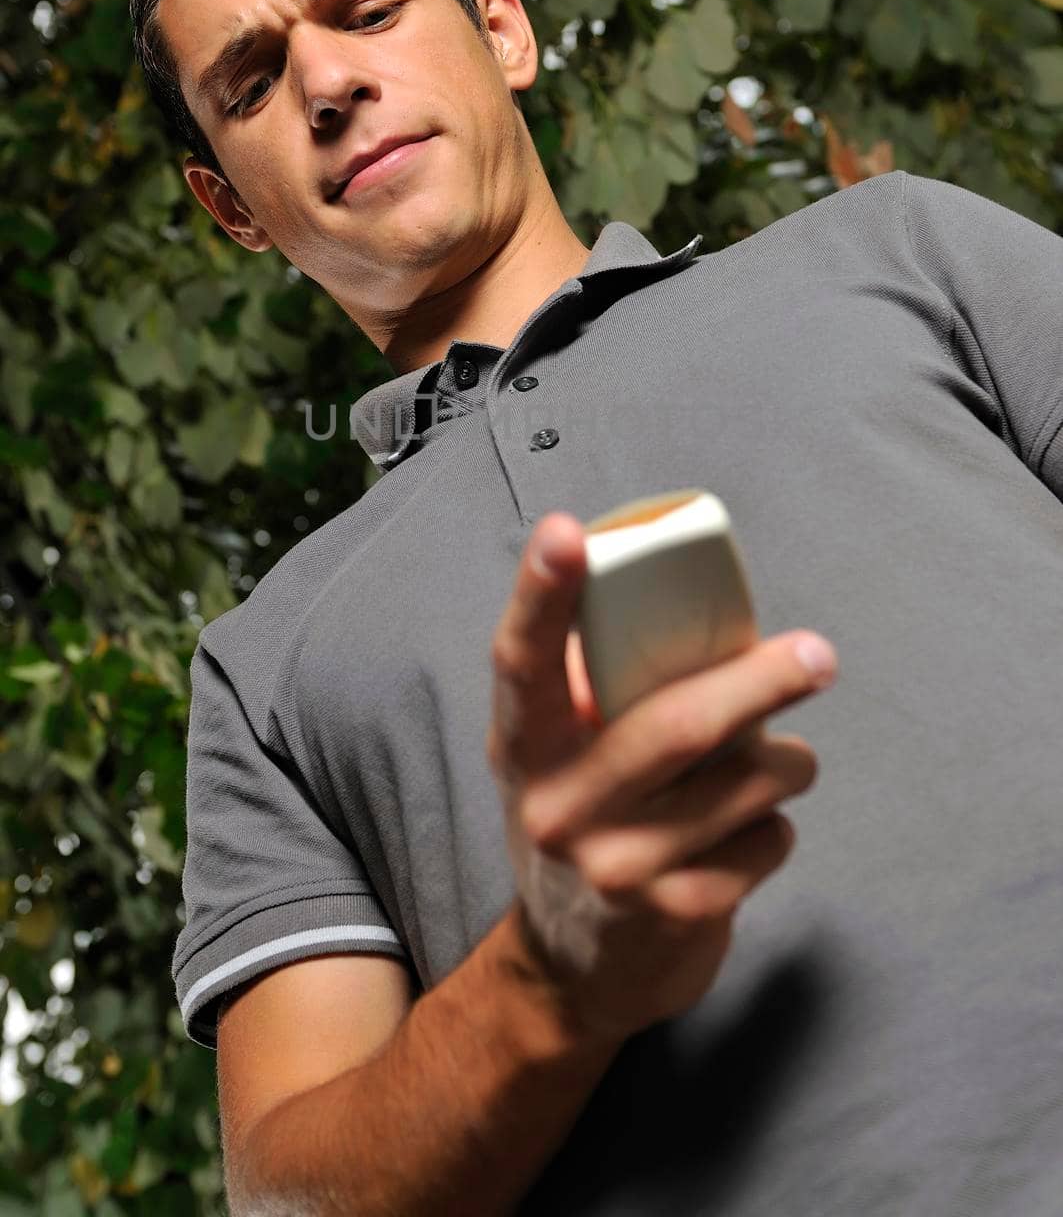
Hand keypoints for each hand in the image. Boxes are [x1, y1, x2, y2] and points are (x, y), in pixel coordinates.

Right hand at [486, 512, 837, 1042]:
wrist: (576, 969)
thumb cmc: (587, 817)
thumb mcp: (564, 754)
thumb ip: (601, 685)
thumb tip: (681, 589)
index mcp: (525, 742)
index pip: (522, 658)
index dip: (541, 593)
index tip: (565, 531)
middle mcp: (556, 804)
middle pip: (675, 725)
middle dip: (760, 681)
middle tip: (816, 654)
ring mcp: (614, 866)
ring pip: (744, 782)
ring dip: (786, 762)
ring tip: (780, 761)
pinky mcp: (675, 914)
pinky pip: (766, 841)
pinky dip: (775, 827)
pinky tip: (743, 836)